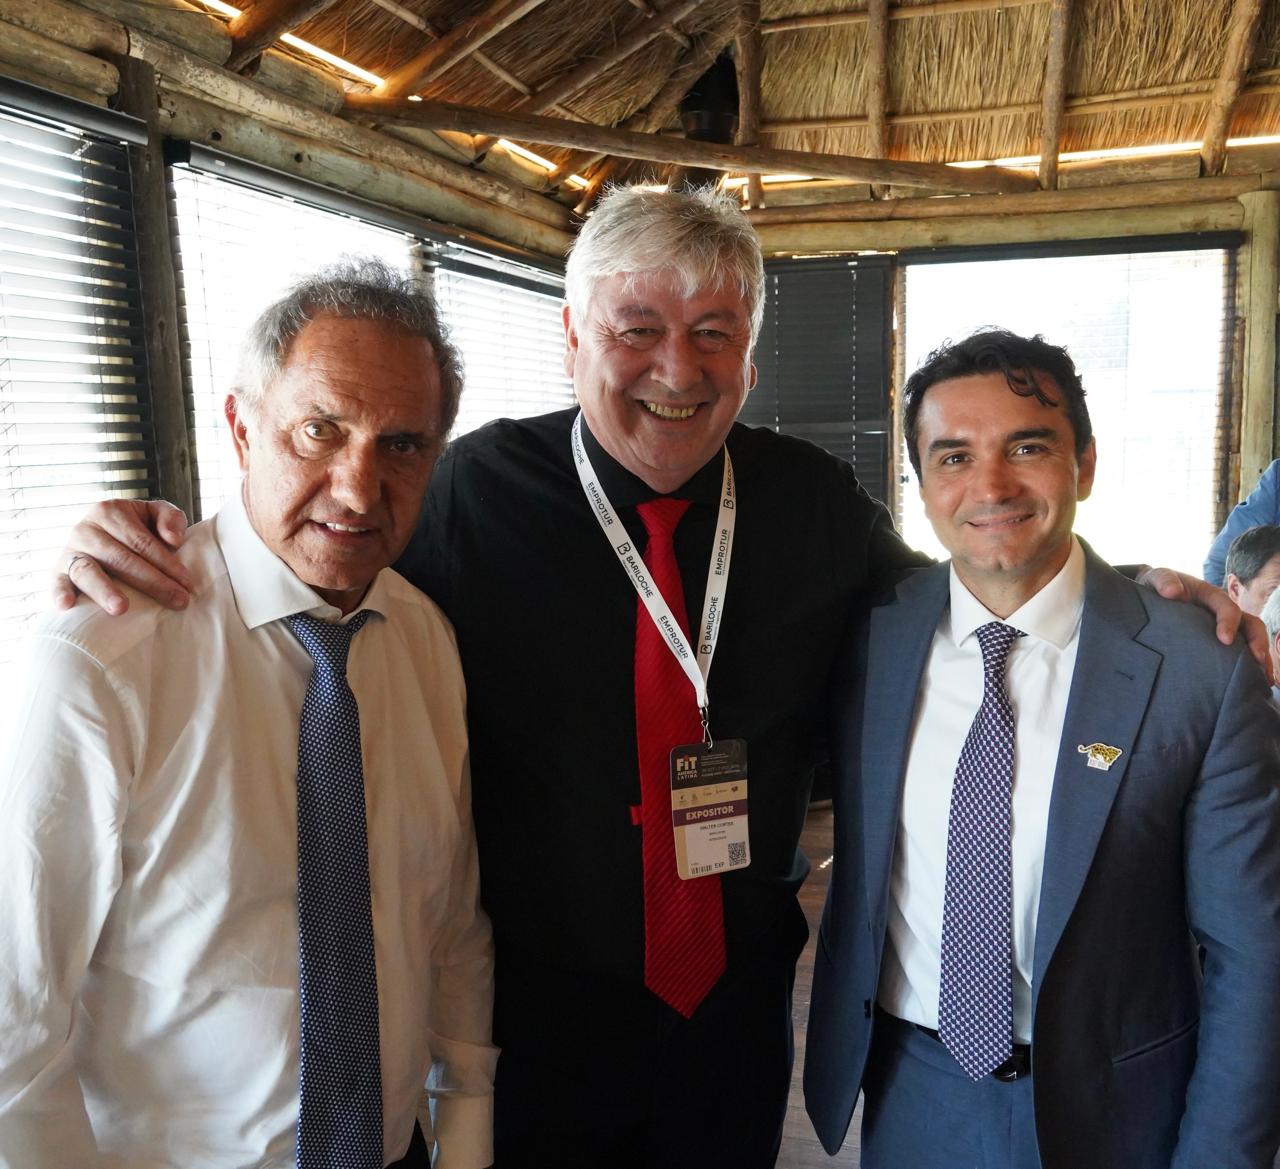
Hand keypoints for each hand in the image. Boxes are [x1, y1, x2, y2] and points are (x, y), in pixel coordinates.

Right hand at [53, 500, 191, 615]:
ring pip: (88, 571)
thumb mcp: (155, 513)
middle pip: (121, 559)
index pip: (142, 541)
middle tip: (176, 601)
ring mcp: (70, 551)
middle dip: (152, 582)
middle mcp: (86, 529)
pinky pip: (56, 582)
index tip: (187, 584)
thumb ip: (170, 517)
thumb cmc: (136, 527)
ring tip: (122, 608)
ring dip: (105, 590)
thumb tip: (174, 539)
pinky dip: (59, 592)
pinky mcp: (57, 571)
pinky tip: (67, 605)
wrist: (103, 535)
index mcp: (110, 511)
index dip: (167, 563)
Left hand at [1137, 565, 1273, 681]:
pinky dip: (1249, 666)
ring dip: (1260, 658)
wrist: (1153, 595)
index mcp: (1210, 596)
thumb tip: (1172, 592)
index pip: (1227, 607)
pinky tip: (1252, 683)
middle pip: (1250, 624)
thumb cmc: (1158, 587)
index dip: (1229, 622)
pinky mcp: (1218, 643)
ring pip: (1250, 640)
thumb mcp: (1157, 578)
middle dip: (1256, 641)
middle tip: (1257, 660)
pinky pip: (1239, 653)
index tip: (1224, 640)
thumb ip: (1163, 580)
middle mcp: (1222, 612)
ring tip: (1264, 679)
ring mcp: (1224, 627)